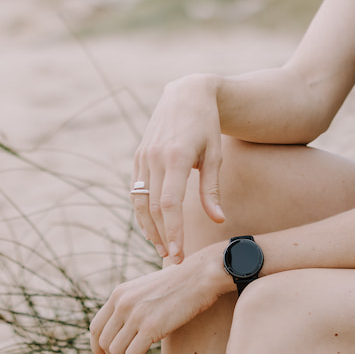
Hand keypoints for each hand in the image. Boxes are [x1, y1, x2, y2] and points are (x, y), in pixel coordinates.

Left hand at [89, 243, 227, 353]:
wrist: (200, 276)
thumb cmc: (178, 286)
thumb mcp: (145, 290)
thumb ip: (130, 305)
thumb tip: (122, 331)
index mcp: (119, 294)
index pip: (95, 326)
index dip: (95, 347)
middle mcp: (122, 303)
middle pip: (103, 341)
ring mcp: (135, 314)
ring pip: (115, 350)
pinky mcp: (151, 326)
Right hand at [134, 74, 226, 260]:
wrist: (187, 93)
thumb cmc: (207, 125)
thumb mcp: (215, 155)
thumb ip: (212, 189)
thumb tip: (218, 220)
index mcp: (176, 156)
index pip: (169, 204)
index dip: (173, 232)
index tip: (179, 254)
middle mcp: (154, 157)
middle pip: (153, 207)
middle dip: (162, 236)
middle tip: (174, 260)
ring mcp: (143, 157)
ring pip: (140, 202)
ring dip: (149, 228)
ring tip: (163, 249)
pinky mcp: (138, 157)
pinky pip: (136, 191)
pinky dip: (143, 212)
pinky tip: (153, 227)